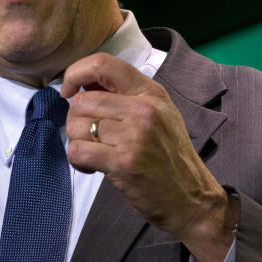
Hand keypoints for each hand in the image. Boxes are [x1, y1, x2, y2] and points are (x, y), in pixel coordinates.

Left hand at [61, 53, 236, 261]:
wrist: (191, 197)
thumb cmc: (169, 157)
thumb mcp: (157, 115)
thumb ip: (124, 96)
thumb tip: (82, 84)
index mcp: (150, 92)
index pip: (103, 63)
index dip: (76, 73)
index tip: (70, 91)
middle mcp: (143, 109)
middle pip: (82, 100)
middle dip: (74, 120)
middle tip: (88, 136)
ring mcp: (134, 135)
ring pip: (76, 125)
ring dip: (76, 141)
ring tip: (93, 153)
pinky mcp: (124, 162)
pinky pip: (78, 150)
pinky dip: (77, 160)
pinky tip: (91, 166)